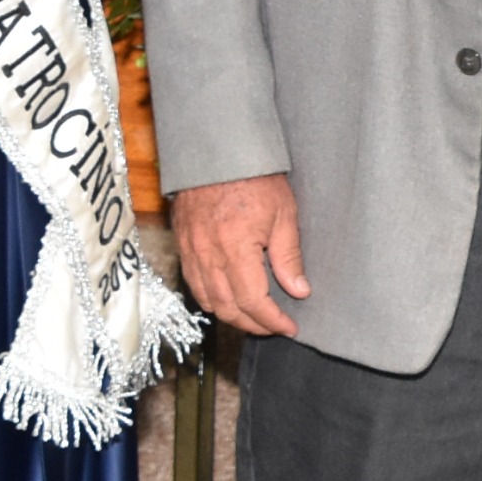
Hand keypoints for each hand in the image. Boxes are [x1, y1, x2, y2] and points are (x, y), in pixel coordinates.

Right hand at [170, 171, 309, 335]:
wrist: (216, 153)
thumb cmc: (253, 179)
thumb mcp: (283, 214)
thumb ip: (289, 257)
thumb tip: (299, 290)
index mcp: (235, 249)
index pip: (253, 302)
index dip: (272, 321)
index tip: (289, 327)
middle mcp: (208, 256)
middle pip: (228, 308)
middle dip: (254, 324)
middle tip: (275, 326)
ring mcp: (191, 252)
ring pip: (209, 301)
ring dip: (232, 316)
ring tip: (255, 318)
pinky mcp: (183, 246)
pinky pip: (194, 285)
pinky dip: (212, 300)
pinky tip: (229, 299)